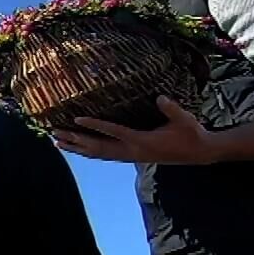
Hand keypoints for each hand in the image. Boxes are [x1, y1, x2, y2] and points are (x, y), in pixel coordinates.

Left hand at [52, 97, 219, 164]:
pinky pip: (105, 156)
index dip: (95, 126)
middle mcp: (131, 151)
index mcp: (141, 142)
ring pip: (98, 154)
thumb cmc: (191, 133)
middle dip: (76, 140)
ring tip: (57, 142)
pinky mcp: (132, 157)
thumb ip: (171, 109)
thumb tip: (160, 97)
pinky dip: (89, 152)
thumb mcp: (184, 119)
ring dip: (77, 148)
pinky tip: (78, 150)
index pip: (113, 132)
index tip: (76, 120)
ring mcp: (130, 156)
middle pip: (97, 147)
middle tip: (55, 134)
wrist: (198, 153)